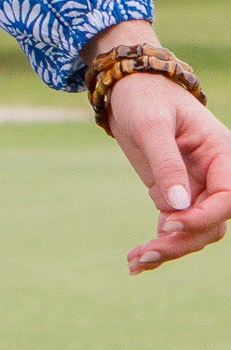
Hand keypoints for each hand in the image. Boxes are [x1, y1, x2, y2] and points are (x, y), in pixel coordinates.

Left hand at [107, 72, 230, 275]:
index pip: (226, 197)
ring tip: (134, 262)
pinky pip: (175, 224)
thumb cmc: (143, 97)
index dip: (202, 216)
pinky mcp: (175, 193)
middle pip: (211, 221)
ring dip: (169, 248)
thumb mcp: (150, 125)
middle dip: (181, 241)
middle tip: (144, 254)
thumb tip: (177, 207)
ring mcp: (196, 186)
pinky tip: (135, 261)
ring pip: (195, 229)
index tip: (168, 225)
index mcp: (220, 153)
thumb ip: (166, 164)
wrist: (128, 87)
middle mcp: (214, 173)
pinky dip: (159, 243)